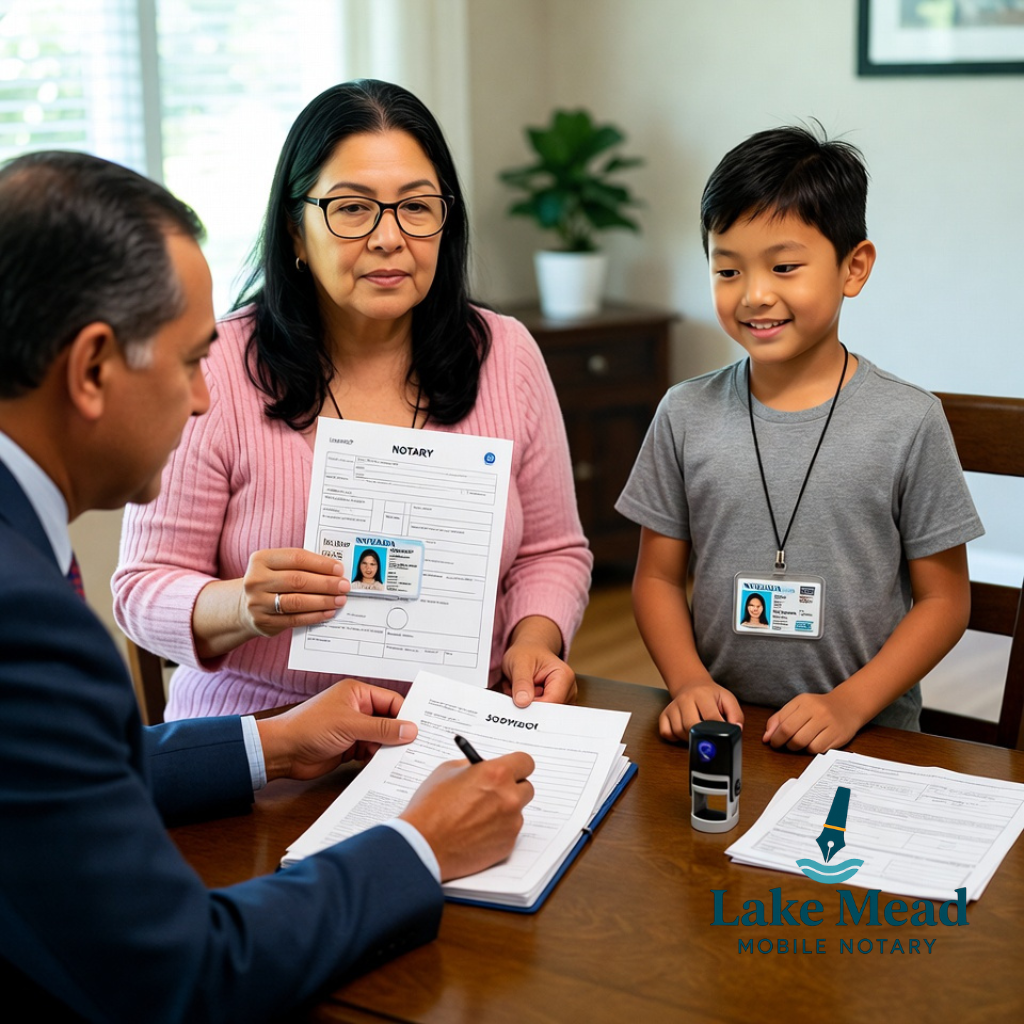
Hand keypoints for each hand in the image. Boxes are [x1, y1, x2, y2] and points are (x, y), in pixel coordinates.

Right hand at [239, 547, 348, 638]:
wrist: (245, 605)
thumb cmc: (271, 581)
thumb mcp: (278, 567)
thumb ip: (301, 566)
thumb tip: (335, 572)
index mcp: (261, 559)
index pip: (297, 558)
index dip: (321, 564)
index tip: (339, 569)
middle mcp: (256, 580)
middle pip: (297, 580)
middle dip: (325, 584)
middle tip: (344, 586)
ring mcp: (257, 602)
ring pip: (296, 602)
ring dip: (322, 601)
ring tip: (339, 600)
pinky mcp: (263, 622)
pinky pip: (294, 619)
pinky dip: (314, 616)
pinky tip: (328, 612)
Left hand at [256, 679, 416, 781]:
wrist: (282, 752)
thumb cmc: (308, 727)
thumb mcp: (350, 725)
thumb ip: (382, 728)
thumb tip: (410, 729)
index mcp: (358, 694)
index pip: (392, 701)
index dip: (406, 715)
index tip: (421, 729)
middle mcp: (358, 709)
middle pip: (389, 720)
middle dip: (400, 733)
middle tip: (418, 746)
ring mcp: (354, 729)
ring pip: (381, 738)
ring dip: (390, 748)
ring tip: (405, 759)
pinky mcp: (349, 747)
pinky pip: (371, 752)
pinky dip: (379, 758)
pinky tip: (387, 766)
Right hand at [399, 753, 534, 880]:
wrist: (422, 845)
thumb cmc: (430, 808)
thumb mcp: (447, 772)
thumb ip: (472, 767)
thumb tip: (483, 767)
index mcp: (496, 774)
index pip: (525, 762)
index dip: (517, 765)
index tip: (511, 769)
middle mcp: (509, 798)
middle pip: (526, 788)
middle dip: (512, 788)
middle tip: (494, 793)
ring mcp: (511, 824)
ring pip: (517, 811)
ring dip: (504, 811)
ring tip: (477, 816)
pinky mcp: (507, 845)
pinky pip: (509, 832)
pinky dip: (498, 831)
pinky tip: (476, 832)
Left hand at [501, 616, 574, 707]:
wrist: (528, 650)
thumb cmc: (526, 653)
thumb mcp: (519, 662)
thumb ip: (521, 682)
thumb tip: (523, 702)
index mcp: (564, 676)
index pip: (551, 702)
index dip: (532, 705)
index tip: (518, 700)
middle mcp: (568, 689)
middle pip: (547, 711)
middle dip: (527, 704)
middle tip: (515, 689)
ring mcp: (563, 698)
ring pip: (541, 714)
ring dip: (525, 704)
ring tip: (519, 688)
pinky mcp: (555, 704)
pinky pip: (539, 713)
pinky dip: (527, 705)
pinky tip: (524, 693)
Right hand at [659, 682, 743, 741]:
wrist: (692, 684)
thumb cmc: (711, 695)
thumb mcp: (728, 700)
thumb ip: (736, 715)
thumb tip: (736, 729)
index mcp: (703, 694)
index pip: (711, 717)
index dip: (718, 730)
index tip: (722, 737)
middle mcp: (685, 699)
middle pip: (691, 725)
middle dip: (701, 736)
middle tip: (708, 737)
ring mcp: (673, 707)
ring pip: (678, 731)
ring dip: (689, 738)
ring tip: (697, 734)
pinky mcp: (664, 714)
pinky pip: (666, 732)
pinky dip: (674, 737)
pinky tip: (683, 733)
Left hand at [763, 691, 859, 753]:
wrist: (847, 706)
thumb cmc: (818, 707)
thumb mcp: (797, 706)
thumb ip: (779, 719)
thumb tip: (766, 738)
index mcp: (804, 702)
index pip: (784, 723)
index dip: (775, 736)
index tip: (772, 741)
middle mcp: (817, 712)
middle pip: (793, 735)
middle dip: (783, 743)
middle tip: (781, 745)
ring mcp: (829, 724)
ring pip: (804, 744)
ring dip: (795, 748)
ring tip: (796, 744)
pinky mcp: (838, 736)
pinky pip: (817, 749)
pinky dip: (810, 750)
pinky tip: (810, 744)